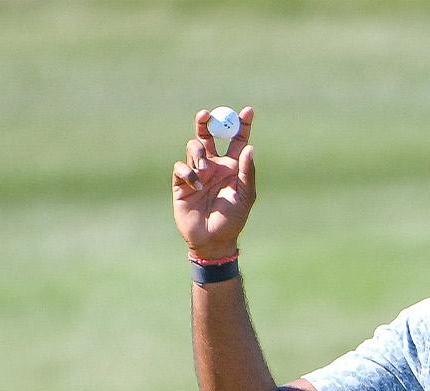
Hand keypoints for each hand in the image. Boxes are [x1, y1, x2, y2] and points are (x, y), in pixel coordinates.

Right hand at [171, 107, 256, 259]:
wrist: (212, 239)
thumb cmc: (233, 219)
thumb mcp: (245, 195)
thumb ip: (247, 171)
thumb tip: (249, 147)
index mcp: (233, 167)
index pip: (237, 140)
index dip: (241, 125)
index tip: (248, 111)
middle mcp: (214, 165)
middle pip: (209, 135)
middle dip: (206, 122)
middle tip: (205, 114)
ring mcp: (197, 172)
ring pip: (193, 147)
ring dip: (198, 153)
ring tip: (204, 169)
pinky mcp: (181, 182)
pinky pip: (181, 167)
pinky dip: (187, 171)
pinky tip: (195, 185)